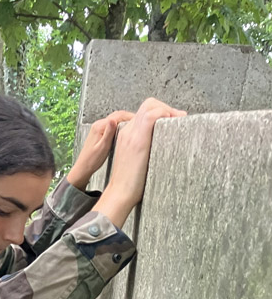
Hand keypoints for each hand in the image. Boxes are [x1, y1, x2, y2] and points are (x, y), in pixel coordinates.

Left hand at [67, 110, 133, 189]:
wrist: (83, 167)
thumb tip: (113, 119)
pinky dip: (120, 125)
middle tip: (140, 122)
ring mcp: (99, 128)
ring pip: (115, 119)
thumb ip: (108, 133)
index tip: (139, 120)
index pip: (118, 116)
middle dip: (129, 117)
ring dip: (125, 120)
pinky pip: (112, 125)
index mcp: (99, 127)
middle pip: (117, 115)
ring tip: (134, 126)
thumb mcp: (102, 147)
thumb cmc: (91, 160)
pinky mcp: (100, 132)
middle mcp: (98, 125)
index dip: (130, 116)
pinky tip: (125, 131)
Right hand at [93, 97, 185, 227]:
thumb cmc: (128, 184)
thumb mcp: (135, 162)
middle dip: (166, 107)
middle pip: (148, 105)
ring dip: (168, 109)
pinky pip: (152, 116)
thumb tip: (160, 149)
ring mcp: (131, 134)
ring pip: (151, 106)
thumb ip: (144, 151)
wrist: (119, 193)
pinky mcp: (138, 141)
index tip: (172, 120)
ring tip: (178, 119)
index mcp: (126, 135)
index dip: (160, 112)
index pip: (144, 113)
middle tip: (178, 117)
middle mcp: (127, 131)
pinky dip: (165, 114)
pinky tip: (173, 122)